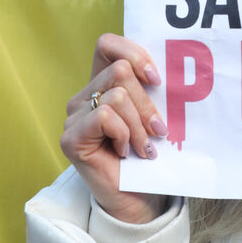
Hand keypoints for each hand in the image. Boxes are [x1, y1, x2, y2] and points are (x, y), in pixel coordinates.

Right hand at [60, 33, 170, 223]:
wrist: (137, 199)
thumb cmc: (148, 154)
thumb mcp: (153, 114)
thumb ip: (151, 89)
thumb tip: (171, 67)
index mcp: (102, 83)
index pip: (107, 44)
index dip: (134, 53)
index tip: (157, 80)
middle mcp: (83, 96)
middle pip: (120, 71)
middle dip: (148, 103)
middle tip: (158, 131)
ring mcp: (74, 116)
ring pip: (116, 96)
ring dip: (139, 125)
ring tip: (144, 147)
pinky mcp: (70, 138)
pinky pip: (105, 117)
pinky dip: (124, 135)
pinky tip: (125, 152)